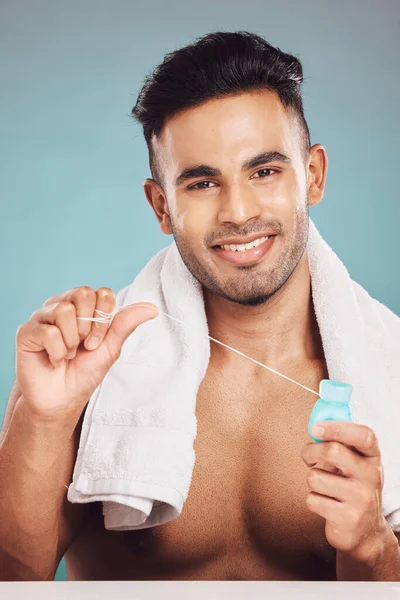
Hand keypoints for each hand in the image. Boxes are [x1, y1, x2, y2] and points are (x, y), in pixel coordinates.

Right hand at [15, 286, 158, 422]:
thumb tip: (152, 308)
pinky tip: (55, 359)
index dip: (104, 319)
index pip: (102, 293)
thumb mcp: (110, 348)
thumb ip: (126, 324)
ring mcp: (42, 316)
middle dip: (89, 327)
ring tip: (68, 354)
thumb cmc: (84, 373)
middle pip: (83, 293)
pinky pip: (48, 332)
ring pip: (64, 311)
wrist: (62, 400)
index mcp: (83, 307)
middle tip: (83, 346)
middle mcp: (62, 305)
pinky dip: (57, 352)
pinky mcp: (26, 331)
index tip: (98, 341)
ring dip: (72, 341)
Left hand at [301, 421, 387, 560]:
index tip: (315, 428)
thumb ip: (341, 443)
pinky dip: (313, 500)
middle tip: (308, 457)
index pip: (364, 435)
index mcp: (373, 458)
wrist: (366, 532)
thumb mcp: (356, 464)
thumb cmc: (353, 488)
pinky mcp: (347, 519)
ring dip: (313, 480)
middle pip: (333, 451)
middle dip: (311, 451)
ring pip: (316, 477)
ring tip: (325, 487)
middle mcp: (371, 477)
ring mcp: (361, 499)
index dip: (337, 427)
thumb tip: (316, 425)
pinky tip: (327, 504)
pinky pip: (313, 499)